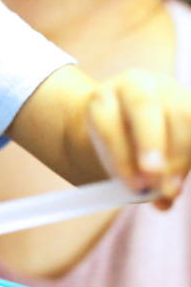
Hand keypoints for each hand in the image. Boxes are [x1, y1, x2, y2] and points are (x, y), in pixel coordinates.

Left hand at [87, 69, 190, 209]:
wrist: (132, 119)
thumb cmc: (120, 143)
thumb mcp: (114, 157)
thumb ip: (131, 174)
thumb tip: (163, 201)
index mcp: (105, 97)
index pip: (109, 122)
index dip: (122, 156)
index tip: (134, 186)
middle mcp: (136, 85)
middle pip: (144, 106)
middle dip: (151, 144)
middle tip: (156, 181)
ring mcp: (169, 89)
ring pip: (183, 115)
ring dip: (180, 157)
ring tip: (171, 189)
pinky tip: (184, 176)